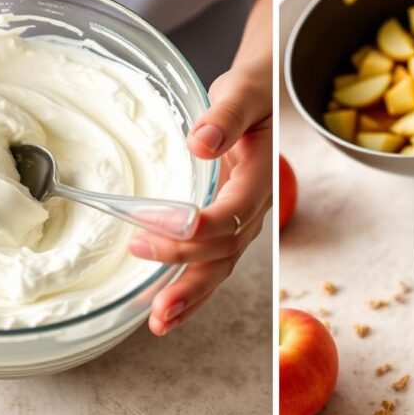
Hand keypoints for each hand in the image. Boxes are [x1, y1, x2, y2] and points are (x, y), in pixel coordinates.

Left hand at [133, 66, 272, 335]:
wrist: (260, 99)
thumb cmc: (250, 94)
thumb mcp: (241, 92)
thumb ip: (224, 115)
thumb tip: (202, 141)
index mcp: (261, 176)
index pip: (232, 213)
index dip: (195, 228)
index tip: (152, 227)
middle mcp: (255, 206)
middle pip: (224, 252)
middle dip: (189, 278)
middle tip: (154, 300)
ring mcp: (241, 221)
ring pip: (218, 267)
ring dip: (190, 298)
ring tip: (159, 322)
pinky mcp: (225, 227)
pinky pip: (210, 264)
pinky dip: (189, 291)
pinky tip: (165, 312)